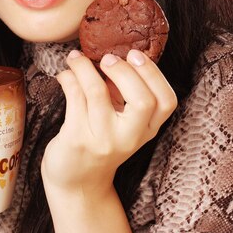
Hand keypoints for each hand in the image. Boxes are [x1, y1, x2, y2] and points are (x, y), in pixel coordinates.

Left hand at [42, 49, 176, 196]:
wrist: (78, 181)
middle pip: (143, 101)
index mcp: (147, 130)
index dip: (154, 74)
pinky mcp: (77, 140)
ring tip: (77, 58)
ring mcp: (103, 140)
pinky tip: (66, 74)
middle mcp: (130, 137)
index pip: (167, 101)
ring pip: (98, 93)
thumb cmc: (102, 141)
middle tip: (108, 58)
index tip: (135, 55)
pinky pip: (74, 98)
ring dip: (85, 68)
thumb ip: (127, 93)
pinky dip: (69, 78)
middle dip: (124, 71)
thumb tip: (115, 51)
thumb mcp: (125, 123)